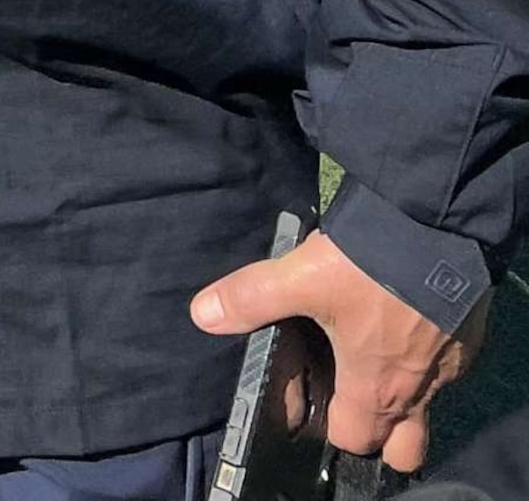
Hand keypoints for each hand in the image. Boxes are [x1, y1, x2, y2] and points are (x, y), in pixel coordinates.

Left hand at [191, 230, 485, 472]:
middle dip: (376, 430)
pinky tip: (405, 316)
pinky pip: (448, 364)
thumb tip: (203, 315)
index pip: (354, 438)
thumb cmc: (371, 265)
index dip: (330, 427)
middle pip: (401, 445)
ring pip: (427, 404)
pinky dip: (427, 353)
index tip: (314, 400)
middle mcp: (417, 389)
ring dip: (402, 388)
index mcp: (374, 387)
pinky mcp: (468, 337)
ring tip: (372, 346)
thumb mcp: (301, 276)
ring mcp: (449, 366)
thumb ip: (253, 297)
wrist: (439, 226)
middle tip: (349, 386)